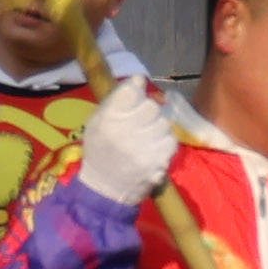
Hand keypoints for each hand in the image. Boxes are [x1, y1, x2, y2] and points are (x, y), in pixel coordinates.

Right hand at [74, 76, 181, 204]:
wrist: (105, 189)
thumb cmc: (100, 151)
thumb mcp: (96, 122)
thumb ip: (116, 100)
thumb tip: (139, 79)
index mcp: (107, 119)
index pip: (132, 90)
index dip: (137, 88)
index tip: (136, 92)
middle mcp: (125, 132)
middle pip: (152, 105)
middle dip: (148, 110)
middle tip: (142, 120)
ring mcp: (143, 148)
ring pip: (164, 122)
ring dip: (157, 127)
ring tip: (146, 136)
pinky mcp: (158, 162)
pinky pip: (171, 140)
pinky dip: (164, 142)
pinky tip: (153, 148)